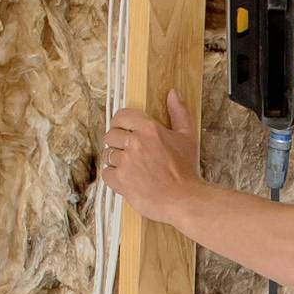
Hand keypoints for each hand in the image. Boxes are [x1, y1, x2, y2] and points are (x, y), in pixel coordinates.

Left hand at [102, 90, 201, 222]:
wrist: (184, 200)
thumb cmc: (186, 170)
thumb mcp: (187, 137)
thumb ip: (178, 113)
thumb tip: (173, 93)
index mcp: (149, 129)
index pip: (120, 116)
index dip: (119, 123)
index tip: (123, 131)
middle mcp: (135, 143)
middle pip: (110, 135)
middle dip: (117, 143)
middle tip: (129, 153)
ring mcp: (126, 162)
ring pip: (107, 154)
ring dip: (116, 161)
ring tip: (130, 169)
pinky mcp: (120, 180)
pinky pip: (106, 173)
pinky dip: (113, 177)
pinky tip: (126, 180)